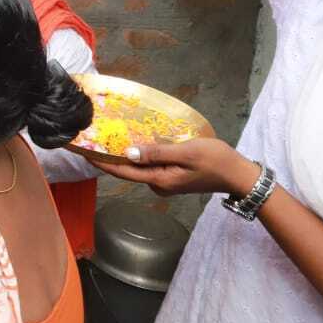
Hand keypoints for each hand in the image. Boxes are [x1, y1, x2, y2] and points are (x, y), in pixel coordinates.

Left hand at [89, 137, 260, 196]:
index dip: (101, 162)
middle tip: (91, 141)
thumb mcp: (186, 152)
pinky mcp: (172, 177)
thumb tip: (128, 153)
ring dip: (124, 155)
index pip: (123, 171)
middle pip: (127, 170)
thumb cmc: (216, 160)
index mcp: (159, 180)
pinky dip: (139, 155)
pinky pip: (149, 166)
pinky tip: (135, 143)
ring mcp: (165, 182)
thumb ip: (157, 153)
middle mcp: (159, 184)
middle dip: (108, 157)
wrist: (239, 175)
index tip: (83, 153)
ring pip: (138, 168)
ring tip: (107, 138)